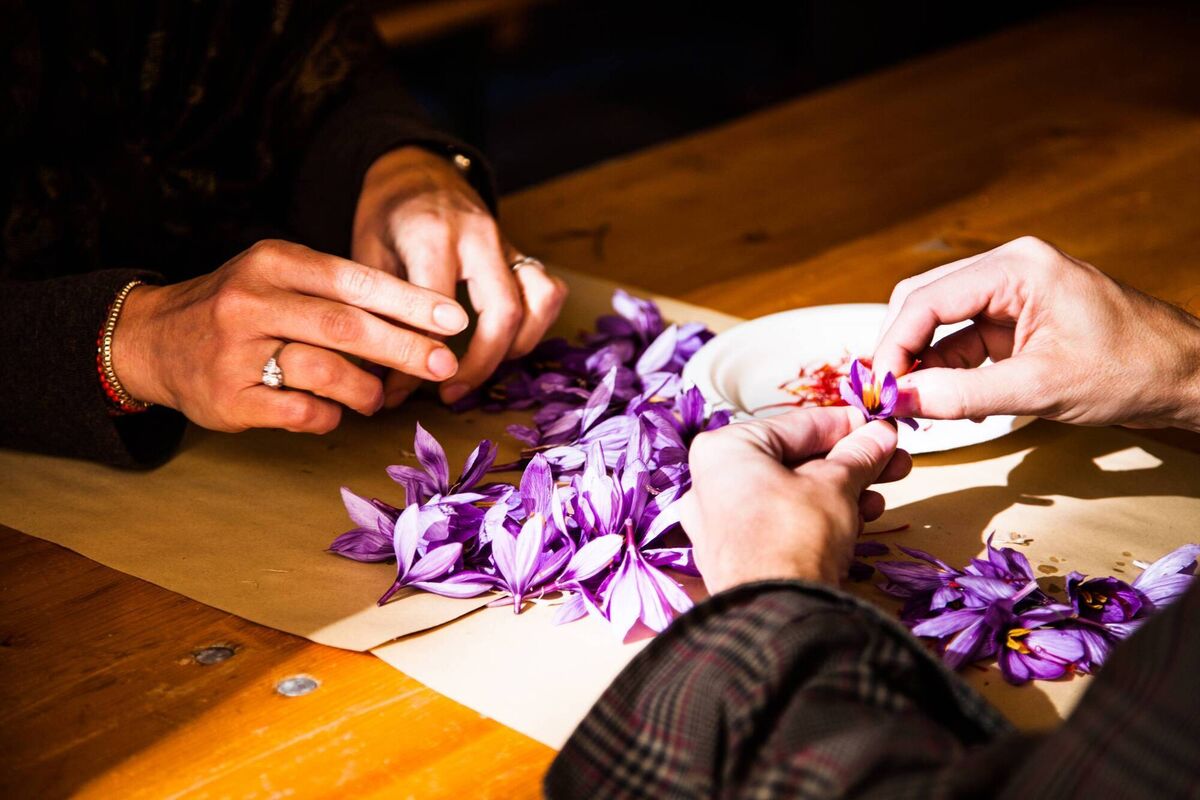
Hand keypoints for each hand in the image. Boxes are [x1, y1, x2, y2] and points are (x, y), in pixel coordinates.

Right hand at [112, 239, 468, 432]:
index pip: (355, 280)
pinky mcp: (227, 397)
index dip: (410, 302)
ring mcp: (236, 350)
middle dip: (406, 347)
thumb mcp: (279, 278)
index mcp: (273, 262)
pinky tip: (332, 411)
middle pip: (346, 326)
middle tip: (443, 364)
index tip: (454, 320)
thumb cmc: (239, 309)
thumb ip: (337, 294)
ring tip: (377, 397)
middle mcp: (252, 300)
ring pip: (324, 370)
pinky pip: (299, 410)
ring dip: (366, 389)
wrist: (152, 339)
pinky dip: (328, 415)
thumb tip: (422, 326)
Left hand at [352, 147, 567, 406]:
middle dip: (480, 364)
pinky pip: (547, 291)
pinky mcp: (522, 253)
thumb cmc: (386, 216)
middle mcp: (480, 237)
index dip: (420, 357)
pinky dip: (534, 326)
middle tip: (449, 392)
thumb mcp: (366, 255)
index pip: (438, 310)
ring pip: (539, 302)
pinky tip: (504, 345)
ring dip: (516, 347)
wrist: (416, 171)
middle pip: (503, 312)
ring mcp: (509, 243)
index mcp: (433, 235)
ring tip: (481, 370)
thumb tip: (380, 376)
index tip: (398, 391)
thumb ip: (378, 310)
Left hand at [678, 408, 911, 594]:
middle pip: (794, 461)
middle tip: (893, 461)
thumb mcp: (836, 485)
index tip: (880, 425)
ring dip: (841, 492)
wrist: (777, 615)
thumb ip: (859, 455)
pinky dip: (818, 518)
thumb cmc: (795, 536)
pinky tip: (859, 522)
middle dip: (850, 463)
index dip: (846, 425)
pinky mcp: (735, 555)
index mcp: (724, 450)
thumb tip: (881, 434)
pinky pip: (781, 522)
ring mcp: (719, 522)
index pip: (796, 425)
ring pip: (791, 493)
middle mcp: (711, 482)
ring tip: (882, 495)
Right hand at [873, 236, 1199, 429]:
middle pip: (924, 304)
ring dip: (922, 366)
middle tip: (885, 397)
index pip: (927, 299)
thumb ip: (963, 395)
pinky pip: (965, 342)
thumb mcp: (1041, 388)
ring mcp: (1014, 296)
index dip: (893, 345)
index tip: (878, 389)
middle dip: (900, 351)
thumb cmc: (1133, 371)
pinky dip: (948, 373)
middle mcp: (1010, 271)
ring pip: (941, 326)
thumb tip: (902, 400)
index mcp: (1017, 269)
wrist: (1189, 378)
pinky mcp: (1019, 322)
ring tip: (911, 408)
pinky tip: (945, 404)